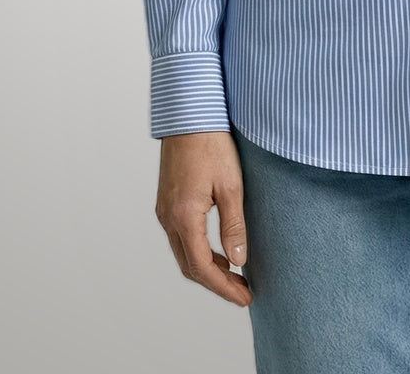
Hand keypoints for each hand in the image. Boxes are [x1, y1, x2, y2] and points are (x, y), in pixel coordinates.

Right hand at [155, 130, 251, 306]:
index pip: (202, 268)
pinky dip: (198, 251)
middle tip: (242, 290)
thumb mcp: (231, 185)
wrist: (189, 113)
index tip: (245, 297)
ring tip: (234, 274)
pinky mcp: (167, 200)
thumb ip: (233, 226)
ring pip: (183, 253)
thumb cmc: (211, 143)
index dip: (224, 288)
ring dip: (206, 268)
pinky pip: (180, 237)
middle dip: (216, 283)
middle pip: (189, 266)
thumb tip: (238, 260)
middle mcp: (168, 217)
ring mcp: (164, 209)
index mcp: (183, 217)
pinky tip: (217, 250)